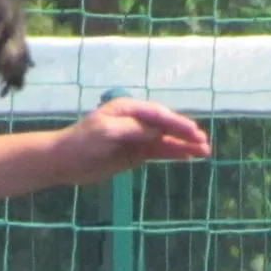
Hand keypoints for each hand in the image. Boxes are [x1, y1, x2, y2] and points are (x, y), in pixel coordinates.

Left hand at [58, 98, 211, 183]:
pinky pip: (159, 152)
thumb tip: (157, 132)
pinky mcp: (136, 153)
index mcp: (127, 109)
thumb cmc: (82, 141)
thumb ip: (132, 130)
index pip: (157, 115)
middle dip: (185, 133)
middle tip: (204, 142)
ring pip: (166, 140)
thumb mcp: (105, 132)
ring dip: (184, 145)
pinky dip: (174, 153)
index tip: (193, 132)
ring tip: (204, 152)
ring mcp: (137, 137)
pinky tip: (188, 156)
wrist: (66, 161)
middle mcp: (135, 121)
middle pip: (166, 126)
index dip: (176, 123)